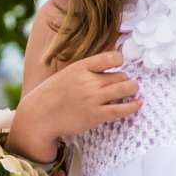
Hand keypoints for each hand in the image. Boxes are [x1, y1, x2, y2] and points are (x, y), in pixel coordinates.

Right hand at [5, 50, 140, 162]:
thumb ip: (84, 70)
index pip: (110, 57)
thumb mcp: (65, 75)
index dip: (120, 60)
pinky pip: (122, 108)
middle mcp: (88, 81)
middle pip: (121, 75)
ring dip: (133, 89)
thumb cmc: (50, 96)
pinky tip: (138, 103)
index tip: (120, 65)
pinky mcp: (96, 115)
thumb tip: (105, 67)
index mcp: (80, 68)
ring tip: (133, 91)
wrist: (37, 118)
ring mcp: (93, 98)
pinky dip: (134, 105)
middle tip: (124, 84)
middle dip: (125, 79)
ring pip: (126, 88)